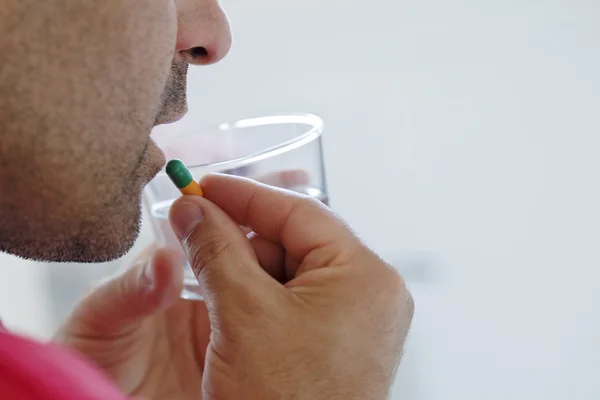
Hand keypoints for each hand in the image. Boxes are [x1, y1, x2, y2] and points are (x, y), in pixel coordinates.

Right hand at [55, 174, 413, 399]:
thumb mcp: (242, 313)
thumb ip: (215, 249)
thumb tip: (192, 208)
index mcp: (364, 275)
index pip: (299, 212)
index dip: (244, 195)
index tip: (204, 186)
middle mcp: (370, 293)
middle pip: (296, 241)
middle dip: (241, 235)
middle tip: (194, 228)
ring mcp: (357, 321)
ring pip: (292, 272)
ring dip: (245, 267)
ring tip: (204, 269)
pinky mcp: (339, 344)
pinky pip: (296, 302)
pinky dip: (259, 296)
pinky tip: (227, 301)